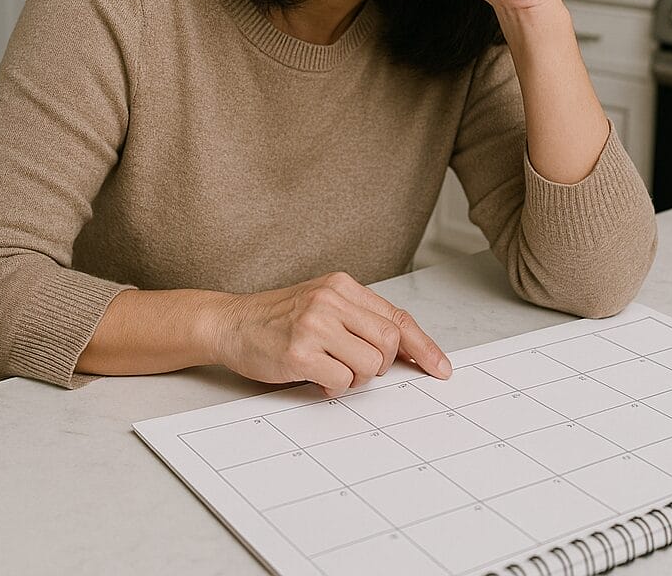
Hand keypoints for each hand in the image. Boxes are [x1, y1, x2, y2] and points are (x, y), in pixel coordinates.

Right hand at [208, 271, 451, 395]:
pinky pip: (341, 381)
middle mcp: (331, 299)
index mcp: (343, 285)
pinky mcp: (299, 351)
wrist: (231, 322)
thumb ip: (359, 319)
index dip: (423, 346)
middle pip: (388, 342)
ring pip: (368, 364)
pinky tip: (315, 376)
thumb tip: (403, 350)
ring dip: (354, 377)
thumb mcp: (323, 304)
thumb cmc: (278, 318)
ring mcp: (315, 323)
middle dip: (380, 365)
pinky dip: (333, 386)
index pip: (397, 316)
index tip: (440, 368)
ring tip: (329, 368)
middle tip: (356, 366)